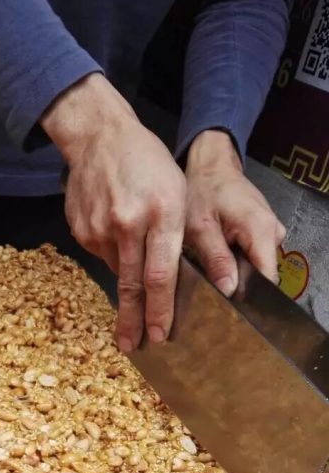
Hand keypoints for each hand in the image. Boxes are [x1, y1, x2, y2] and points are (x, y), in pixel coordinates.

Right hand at [42, 74, 185, 352]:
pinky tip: (116, 233)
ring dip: (127, 281)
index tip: (159, 335)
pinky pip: (102, 255)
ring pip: (118, 271)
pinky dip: (113, 254)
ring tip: (131, 265)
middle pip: (133, 285)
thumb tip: (169, 280)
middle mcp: (129, 224)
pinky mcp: (81, 230)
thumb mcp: (176, 191)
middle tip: (134, 347)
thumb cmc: (147, 162)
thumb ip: (174, 235)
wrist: (99, 136)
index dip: (161, 310)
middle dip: (135, 321)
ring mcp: (100, 228)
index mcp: (162, 213)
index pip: (162, 275)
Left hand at [184, 130, 284, 294]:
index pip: (267, 279)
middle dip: (237, 285)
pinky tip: (217, 256)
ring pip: (255, 267)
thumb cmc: (202, 191)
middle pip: (261, 276)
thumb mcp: (200, 228)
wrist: (211, 166)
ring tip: (210, 267)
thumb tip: (229, 290)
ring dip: (234, 272)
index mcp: (261, 231)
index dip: (248, 296)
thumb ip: (216, 259)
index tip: (226, 305)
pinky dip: (235, 260)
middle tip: (208, 284)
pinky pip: (252, 257)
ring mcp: (270, 233)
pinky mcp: (262, 233)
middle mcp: (273, 233)